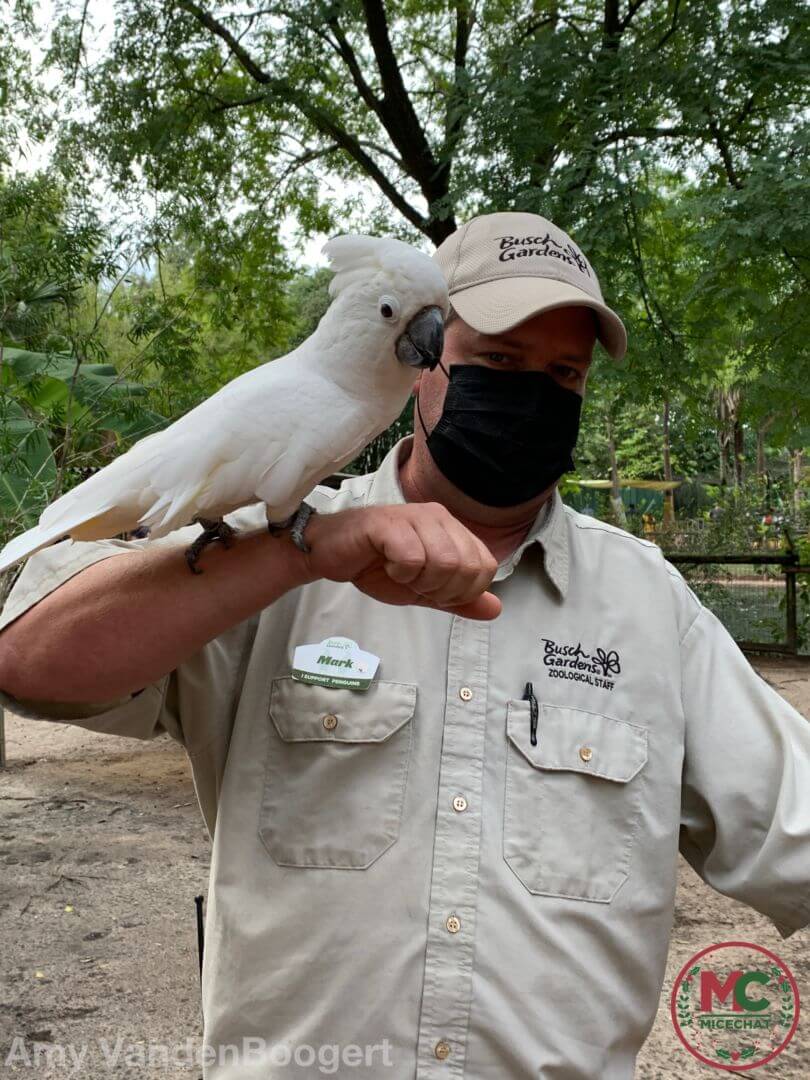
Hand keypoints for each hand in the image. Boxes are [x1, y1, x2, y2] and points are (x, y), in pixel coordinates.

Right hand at [301, 503, 501, 619]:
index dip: (463, 592)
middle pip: (467, 566)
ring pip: (445, 562)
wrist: (330, 554)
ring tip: (400, 574)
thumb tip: (495, 609)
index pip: (485, 566)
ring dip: (420, 581)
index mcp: (452, 529)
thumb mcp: (425, 590)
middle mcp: (438, 517)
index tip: (435, 592)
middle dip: (441, 589)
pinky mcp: (388, 524)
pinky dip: (400, 573)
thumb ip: (460, 599)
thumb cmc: (376, 566)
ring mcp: (414, 517)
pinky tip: (386, 565)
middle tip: (415, 584)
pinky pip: (413, 558)